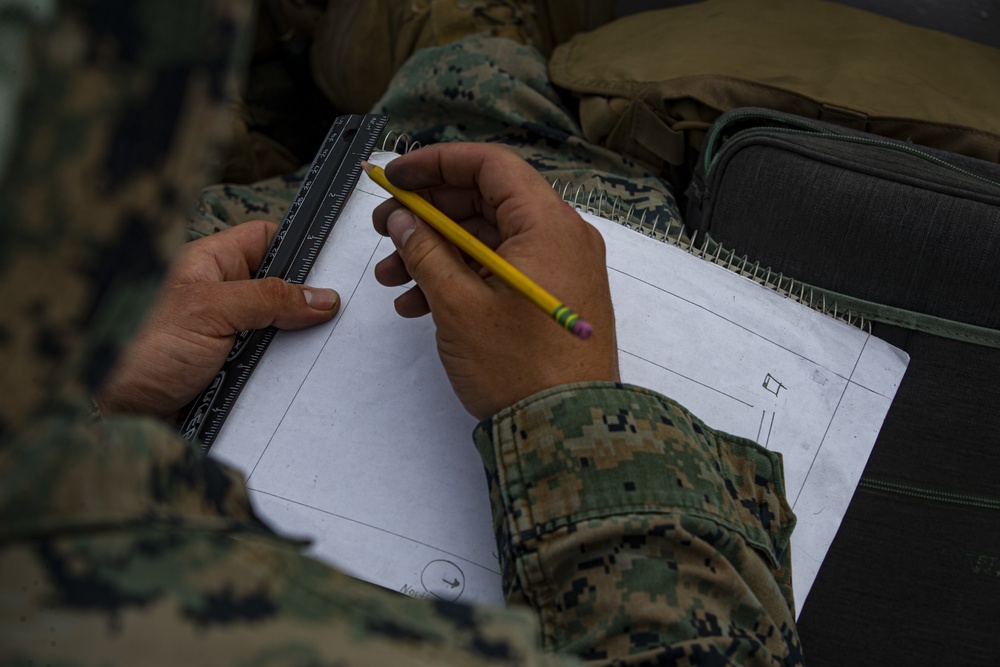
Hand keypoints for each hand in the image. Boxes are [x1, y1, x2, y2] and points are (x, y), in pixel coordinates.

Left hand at [96, 220, 340, 416]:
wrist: (105, 414)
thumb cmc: (136, 349)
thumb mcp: (210, 312)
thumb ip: (269, 299)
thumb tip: (323, 297)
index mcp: (209, 265)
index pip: (267, 240)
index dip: (301, 247)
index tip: (339, 262)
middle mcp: (218, 298)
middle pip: (279, 291)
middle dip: (307, 306)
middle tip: (344, 316)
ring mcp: (223, 338)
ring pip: (277, 336)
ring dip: (297, 349)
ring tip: (329, 354)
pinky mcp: (226, 376)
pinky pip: (266, 373)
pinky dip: (284, 380)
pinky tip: (305, 385)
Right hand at [373, 143, 618, 418]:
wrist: (568, 434)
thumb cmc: (520, 370)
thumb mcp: (458, 306)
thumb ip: (425, 252)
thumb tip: (403, 220)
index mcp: (549, 225)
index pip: (491, 166)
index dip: (437, 164)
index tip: (396, 178)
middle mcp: (563, 238)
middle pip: (487, 202)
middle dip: (430, 215)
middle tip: (384, 230)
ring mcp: (561, 270)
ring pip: (489, 240)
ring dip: (438, 252)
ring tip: (392, 279)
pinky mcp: (552, 298)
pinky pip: (503, 271)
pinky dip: (463, 278)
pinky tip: (419, 305)